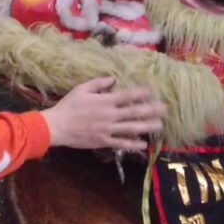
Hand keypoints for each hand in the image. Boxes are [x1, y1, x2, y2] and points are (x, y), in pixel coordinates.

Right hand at [42, 77, 166, 151]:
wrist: (57, 126)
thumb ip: (98, 84)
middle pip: (135, 112)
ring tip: (160, 125)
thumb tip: (113, 79)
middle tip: (166, 109)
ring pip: (132, 128)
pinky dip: (133, 144)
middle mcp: (110, 115)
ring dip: (147, 126)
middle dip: (152, 110)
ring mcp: (108, 129)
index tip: (152, 91)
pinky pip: (121, 143)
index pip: (127, 96)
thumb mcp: (81, 89)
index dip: (141, 93)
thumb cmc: (68, 106)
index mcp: (105, 101)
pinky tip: (143, 144)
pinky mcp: (103, 141)